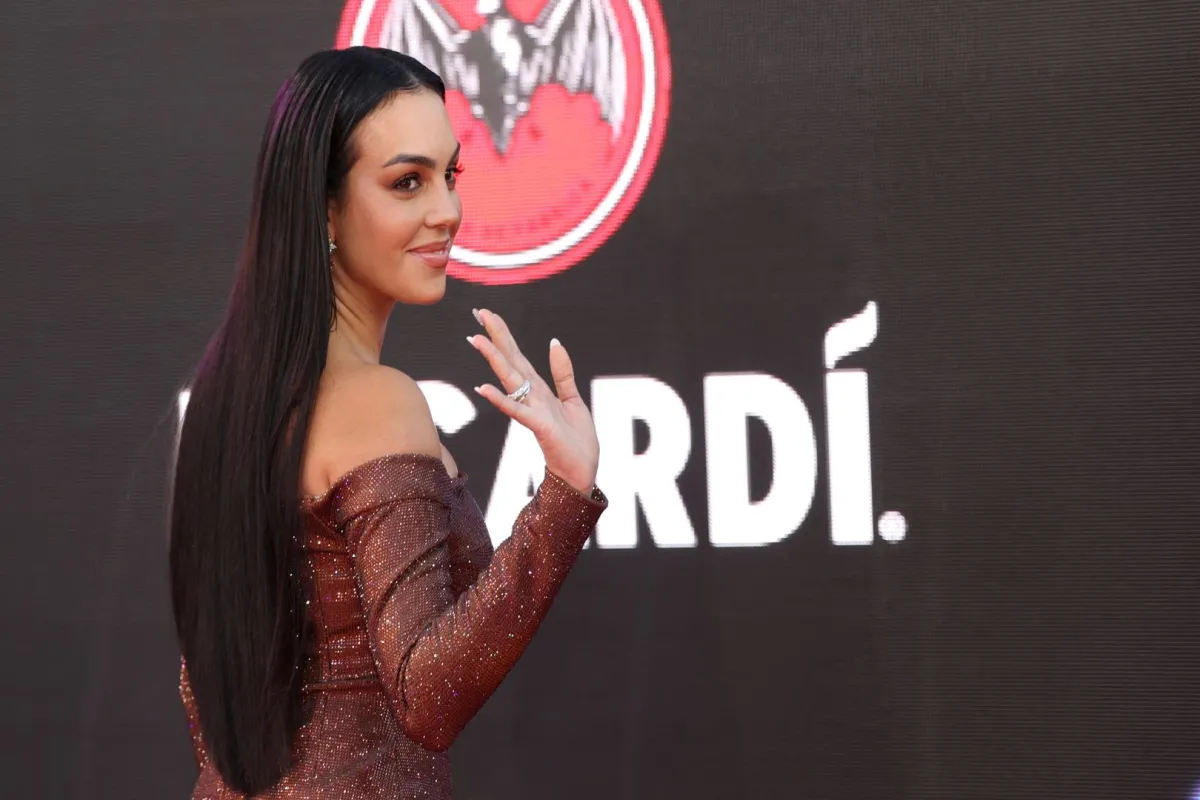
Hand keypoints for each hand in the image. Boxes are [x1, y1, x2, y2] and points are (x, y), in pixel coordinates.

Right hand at [467, 309, 598, 494]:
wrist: (580, 472)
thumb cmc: (575, 441)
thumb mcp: (573, 400)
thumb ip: (563, 373)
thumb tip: (555, 343)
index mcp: (538, 389)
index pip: (517, 356)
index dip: (504, 334)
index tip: (487, 313)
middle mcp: (531, 397)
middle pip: (510, 361)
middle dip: (495, 337)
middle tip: (478, 313)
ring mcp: (532, 411)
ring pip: (510, 380)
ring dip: (494, 360)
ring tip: (477, 340)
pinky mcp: (539, 426)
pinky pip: (518, 411)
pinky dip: (501, 400)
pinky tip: (484, 388)